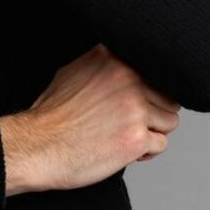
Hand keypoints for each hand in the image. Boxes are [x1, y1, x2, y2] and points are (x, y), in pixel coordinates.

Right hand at [0, 42, 180, 195]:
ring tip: (128, 135)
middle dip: (154, 112)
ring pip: (170, 121)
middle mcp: (128, 78)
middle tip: (131, 123)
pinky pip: (160, 145)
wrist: (40, 144)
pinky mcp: (137, 137)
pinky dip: (146, 152)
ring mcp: (135, 107)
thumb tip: (124, 63)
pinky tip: (125, 150)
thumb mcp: (73, 70)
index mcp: (113, 58)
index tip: (139, 99)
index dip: (149, 89)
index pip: (156, 69)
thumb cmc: (53, 113)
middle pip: (168, 96)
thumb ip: (104, 63)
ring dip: (153, 132)